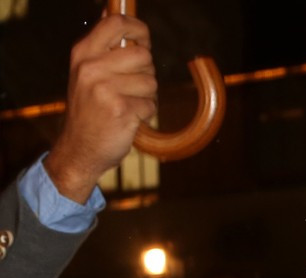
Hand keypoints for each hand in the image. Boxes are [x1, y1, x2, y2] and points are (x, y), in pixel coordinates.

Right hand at [43, 13, 156, 202]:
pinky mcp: (121, 109)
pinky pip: (151, 105)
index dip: (138, 29)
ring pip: (151, 82)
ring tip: (127, 104)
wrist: (79, 149)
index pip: (116, 24)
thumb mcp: (88, 75)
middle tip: (131, 88)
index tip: (144, 39)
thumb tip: (134, 34)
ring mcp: (105, 89)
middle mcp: (91, 67)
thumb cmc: (91, 111)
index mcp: (83, 53)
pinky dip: (145, 114)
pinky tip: (128, 118)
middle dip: (146, 72)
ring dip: (146, 96)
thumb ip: (107, 53)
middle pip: (143, 55)